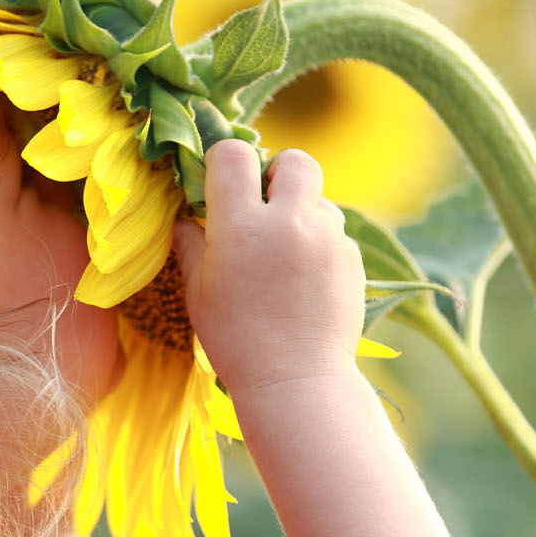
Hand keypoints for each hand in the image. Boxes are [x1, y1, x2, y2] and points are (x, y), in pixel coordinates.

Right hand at [172, 140, 365, 390]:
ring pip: (320, 199)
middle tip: (266, 205)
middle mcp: (289, 222)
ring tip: (287, 253)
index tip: (221, 184)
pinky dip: (320, 245)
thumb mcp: (199, 293)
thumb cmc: (235, 340)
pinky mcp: (352, 259)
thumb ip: (191, 246)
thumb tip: (183, 219)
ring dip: (303, 213)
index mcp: (241, 226)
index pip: (234, 155)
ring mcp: (327, 239)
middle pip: (295, 161)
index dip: (225, 162)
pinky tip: (306, 281)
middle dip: (278, 173)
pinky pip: (335, 233)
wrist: (296, 380)